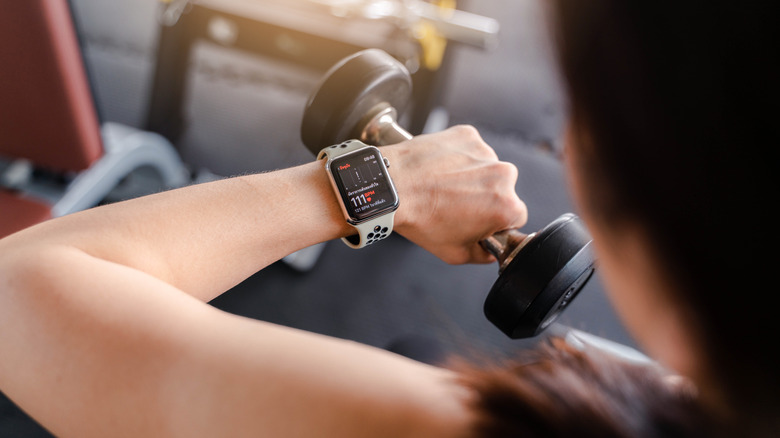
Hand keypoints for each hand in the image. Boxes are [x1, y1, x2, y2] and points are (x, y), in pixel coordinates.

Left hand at [386, 125, 527, 263]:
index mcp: (506, 206)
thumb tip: (490, 249)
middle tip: (456, 206)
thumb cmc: (420, 219)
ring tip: (443, 188)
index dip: (497, 223)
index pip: (517, 218)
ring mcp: (484, 151)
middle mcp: (502, 174)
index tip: (478, 223)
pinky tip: (440, 170)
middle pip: (504, 190)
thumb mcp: (456, 254)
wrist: (392, 187)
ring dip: (472, 177)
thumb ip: (484, 255)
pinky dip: (459, 158)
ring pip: (486, 168)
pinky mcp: (467, 135)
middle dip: (486, 198)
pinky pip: (470, 149)